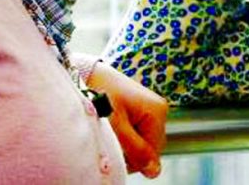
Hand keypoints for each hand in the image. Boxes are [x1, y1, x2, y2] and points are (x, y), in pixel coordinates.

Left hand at [88, 62, 167, 177]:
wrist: (88, 75)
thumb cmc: (100, 96)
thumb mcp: (116, 126)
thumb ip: (136, 149)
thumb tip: (155, 173)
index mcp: (157, 112)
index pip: (153, 153)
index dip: (134, 159)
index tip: (115, 149)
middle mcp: (159, 110)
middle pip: (150, 148)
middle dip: (131, 151)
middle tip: (111, 140)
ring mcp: (151, 109)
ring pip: (144, 142)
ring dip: (128, 145)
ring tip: (111, 132)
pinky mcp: (143, 110)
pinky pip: (139, 133)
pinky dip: (127, 137)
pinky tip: (114, 129)